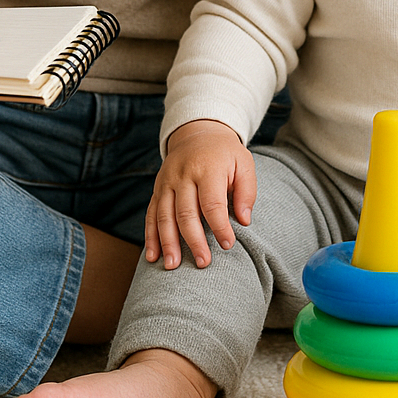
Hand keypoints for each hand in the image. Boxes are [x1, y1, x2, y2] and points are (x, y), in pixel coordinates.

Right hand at [144, 120, 256, 269]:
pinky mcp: (157, 189)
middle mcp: (183, 175)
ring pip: (164, 216)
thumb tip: (244, 220)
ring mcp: (166, 182)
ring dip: (168, 243)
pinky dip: (150, 237)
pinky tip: (153, 256)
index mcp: (207, 168)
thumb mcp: (244, 163)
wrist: (198, 132)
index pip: (212, 203)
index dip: (219, 226)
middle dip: (194, 240)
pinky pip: (151, 214)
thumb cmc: (225, 153)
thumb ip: (246, 191)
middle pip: (185, 213)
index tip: (228, 244)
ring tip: (173, 265)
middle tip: (203, 263)